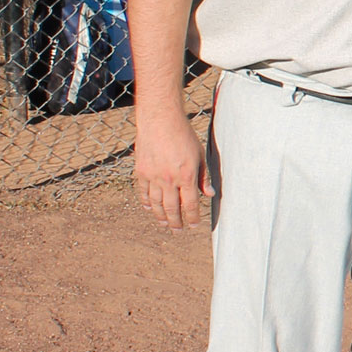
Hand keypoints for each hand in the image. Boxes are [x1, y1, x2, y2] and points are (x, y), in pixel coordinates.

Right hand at [134, 111, 210, 229]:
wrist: (160, 120)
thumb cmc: (183, 135)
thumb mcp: (199, 154)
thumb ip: (204, 176)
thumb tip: (209, 195)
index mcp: (187, 175)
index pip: (191, 204)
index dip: (193, 217)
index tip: (194, 225)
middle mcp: (169, 179)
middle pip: (172, 208)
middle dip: (176, 222)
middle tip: (178, 230)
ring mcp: (153, 176)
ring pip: (156, 204)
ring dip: (160, 216)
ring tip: (164, 224)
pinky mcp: (141, 171)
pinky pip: (143, 192)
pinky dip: (146, 203)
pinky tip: (149, 209)